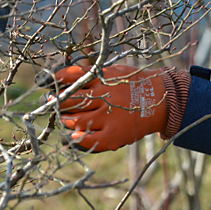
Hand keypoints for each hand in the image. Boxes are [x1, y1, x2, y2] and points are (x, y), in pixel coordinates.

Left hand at [49, 65, 167, 151]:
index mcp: (104, 80)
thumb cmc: (136, 84)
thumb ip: (97, 72)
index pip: (74, 76)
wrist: (160, 100)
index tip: (51, 80)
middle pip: (71, 100)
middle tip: (50, 101)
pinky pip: (89, 139)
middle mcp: (103, 97)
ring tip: (64, 117)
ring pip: (76, 120)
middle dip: (57, 101)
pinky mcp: (113, 135)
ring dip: (66, 119)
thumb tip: (72, 72)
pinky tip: (74, 134)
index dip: (60, 78)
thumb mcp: (117, 70)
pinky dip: (78, 138)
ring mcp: (107, 117)